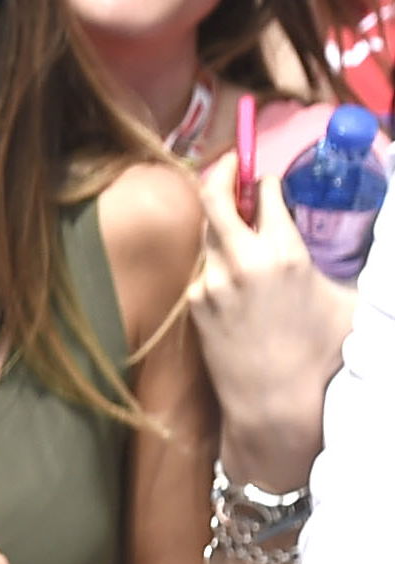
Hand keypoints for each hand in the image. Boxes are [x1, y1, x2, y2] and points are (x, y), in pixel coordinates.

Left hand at [192, 149, 353, 489]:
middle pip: (214, 197)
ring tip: (236, 220)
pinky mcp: (194, 302)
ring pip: (207, 232)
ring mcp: (211, 281)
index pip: (265, 194)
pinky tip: (233, 269)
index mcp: (284, 253)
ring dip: (220, 220)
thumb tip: (369, 243)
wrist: (273, 399)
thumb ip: (344, 262)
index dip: (265, 179)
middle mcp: (241, 260)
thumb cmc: (318, 351)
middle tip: (231, 164)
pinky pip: (203, 267)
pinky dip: (216, 258)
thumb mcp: (346, 298)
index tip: (266, 175)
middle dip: (221, 172)